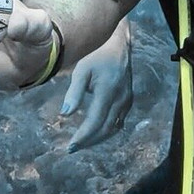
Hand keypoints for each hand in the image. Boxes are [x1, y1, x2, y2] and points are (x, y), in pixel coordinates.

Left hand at [61, 20, 133, 151]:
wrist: (119, 44)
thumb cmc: (97, 55)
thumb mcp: (82, 70)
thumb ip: (74, 92)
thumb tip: (65, 114)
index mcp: (108, 92)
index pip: (95, 122)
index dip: (83, 136)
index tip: (70, 146)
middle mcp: (121, 100)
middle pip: (105, 129)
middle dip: (89, 141)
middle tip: (73, 149)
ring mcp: (127, 101)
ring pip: (114, 128)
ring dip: (98, 138)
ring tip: (82, 144)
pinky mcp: (128, 101)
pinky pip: (119, 122)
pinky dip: (106, 130)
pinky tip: (96, 133)